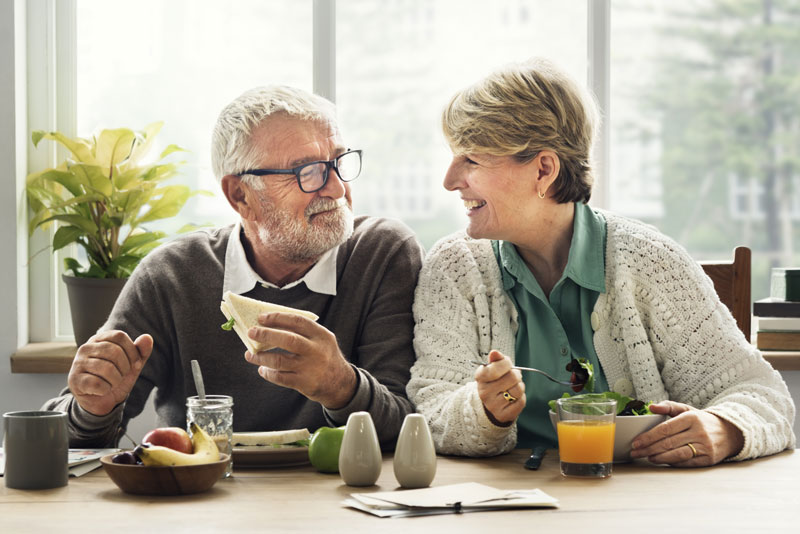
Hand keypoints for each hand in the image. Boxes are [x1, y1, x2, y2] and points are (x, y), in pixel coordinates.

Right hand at [67, 331, 153, 416]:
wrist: (101, 400)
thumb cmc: (116, 378)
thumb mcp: (132, 365)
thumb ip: (141, 352)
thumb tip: (147, 337)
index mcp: (100, 339)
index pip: (120, 336)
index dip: (132, 351)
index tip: (134, 364)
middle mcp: (86, 348)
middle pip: (114, 351)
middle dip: (125, 368)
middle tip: (121, 376)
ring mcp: (78, 363)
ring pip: (106, 368)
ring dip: (116, 380)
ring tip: (112, 383)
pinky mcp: (74, 380)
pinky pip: (97, 383)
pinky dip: (105, 389)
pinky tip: (102, 390)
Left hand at [244, 312, 356, 409]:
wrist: (341, 384)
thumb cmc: (325, 358)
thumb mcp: (322, 341)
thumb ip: (303, 333)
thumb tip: (271, 326)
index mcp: (321, 335)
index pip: (298, 321)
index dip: (278, 318)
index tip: (262, 318)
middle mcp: (316, 350)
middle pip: (288, 339)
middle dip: (266, 335)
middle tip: (252, 332)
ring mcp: (310, 368)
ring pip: (279, 361)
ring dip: (261, 357)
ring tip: (250, 354)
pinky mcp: (304, 383)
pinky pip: (280, 377)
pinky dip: (268, 373)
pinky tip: (262, 369)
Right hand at [475, 350, 525, 425]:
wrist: (491, 404)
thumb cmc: (495, 382)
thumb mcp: (493, 369)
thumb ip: (496, 360)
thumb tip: (494, 353)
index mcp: (480, 377)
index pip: (499, 366)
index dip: (507, 363)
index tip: (507, 365)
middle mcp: (484, 392)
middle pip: (513, 377)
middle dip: (516, 375)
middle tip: (512, 377)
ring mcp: (493, 405)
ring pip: (518, 390)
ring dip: (520, 387)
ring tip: (512, 387)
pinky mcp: (503, 415)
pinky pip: (521, 402)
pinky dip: (521, 398)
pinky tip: (513, 398)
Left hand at [629, 400, 744, 465]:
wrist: (730, 432)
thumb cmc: (701, 421)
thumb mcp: (687, 410)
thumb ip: (668, 406)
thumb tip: (651, 407)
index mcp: (691, 418)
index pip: (665, 428)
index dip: (649, 436)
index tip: (636, 442)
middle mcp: (699, 432)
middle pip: (669, 442)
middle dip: (649, 448)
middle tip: (635, 452)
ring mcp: (705, 446)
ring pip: (677, 454)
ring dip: (659, 457)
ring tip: (647, 457)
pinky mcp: (709, 459)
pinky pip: (687, 463)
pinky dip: (672, 463)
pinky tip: (662, 461)